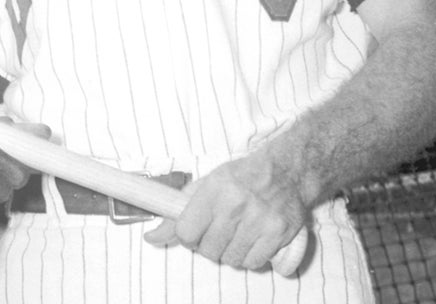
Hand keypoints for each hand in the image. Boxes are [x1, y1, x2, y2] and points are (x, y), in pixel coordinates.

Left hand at [143, 153, 307, 270]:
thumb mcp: (205, 185)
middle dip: (209, 246)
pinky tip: (251, 241)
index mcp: (214, 190)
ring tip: (236, 235)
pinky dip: (250, 258)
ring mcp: (259, 220)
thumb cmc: (241, 178)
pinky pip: (253, 263)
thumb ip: (177, 213)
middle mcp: (235, 205)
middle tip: (218, 232)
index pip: (186, 233)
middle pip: (208, 250)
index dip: (188, 237)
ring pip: (231, 259)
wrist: (285, 172)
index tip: (195, 232)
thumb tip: (150, 238)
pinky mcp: (278, 233)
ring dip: (230, 253)